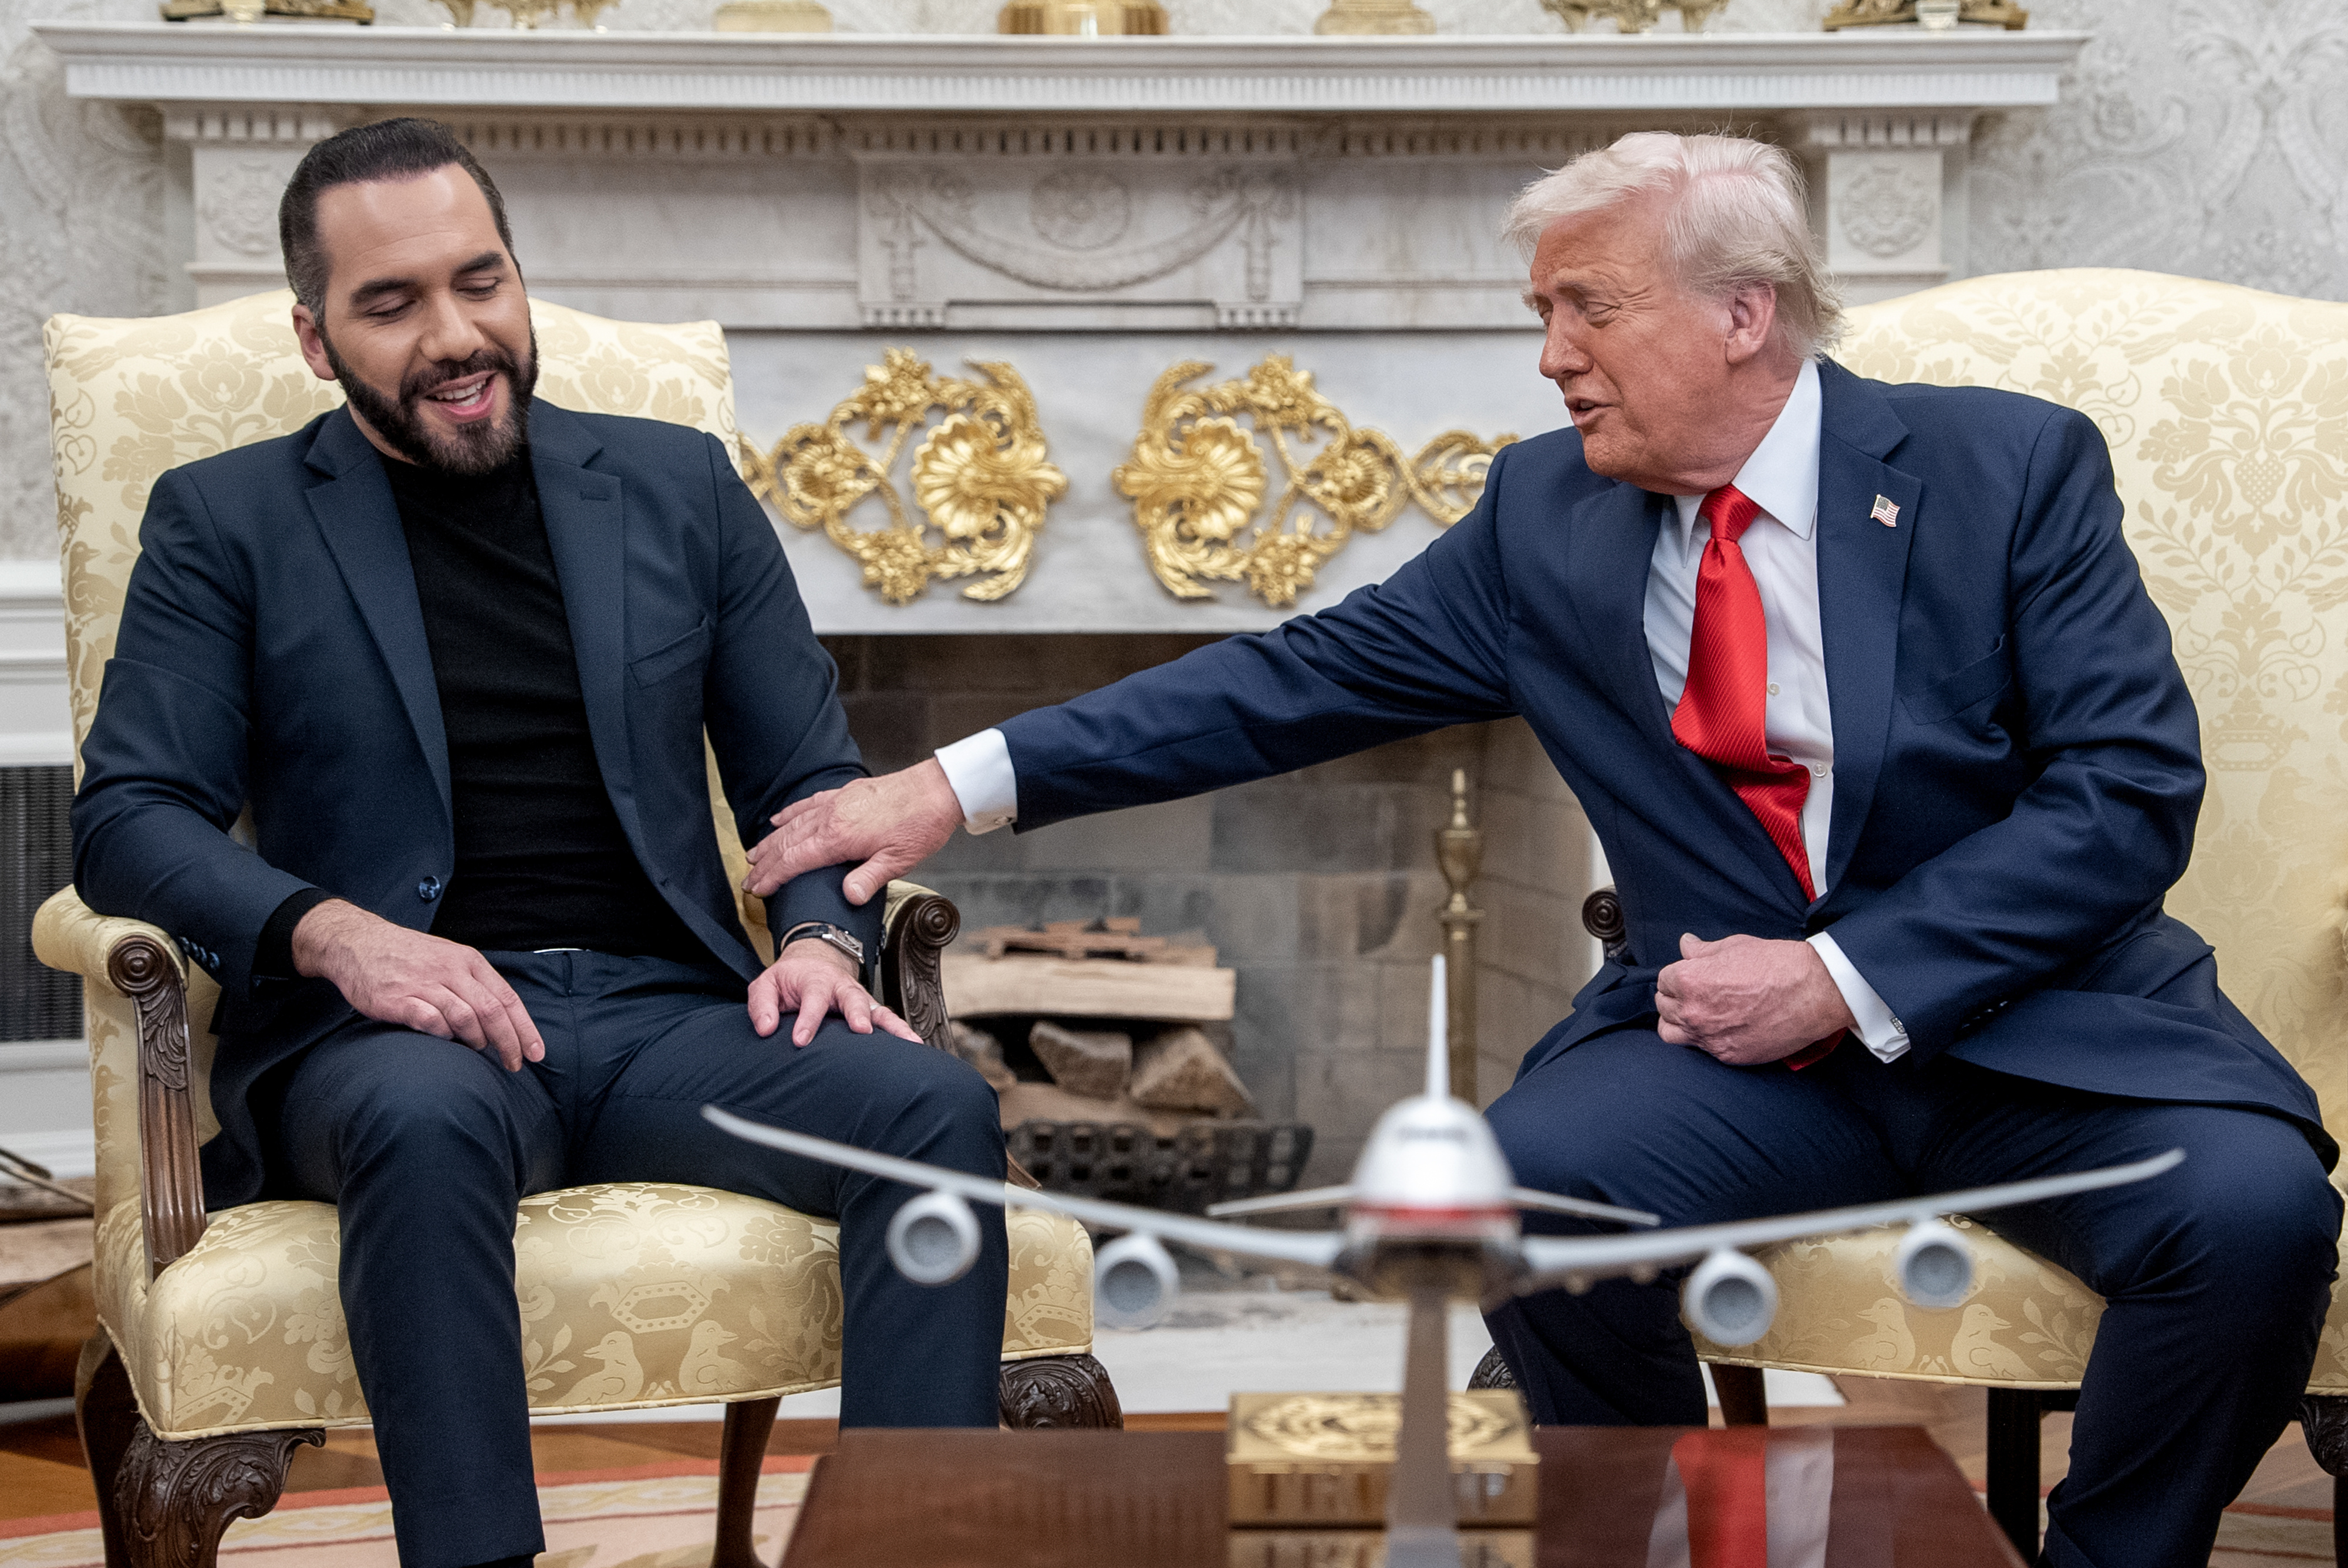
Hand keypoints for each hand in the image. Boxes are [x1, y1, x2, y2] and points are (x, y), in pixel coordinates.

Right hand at [292, 899, 544, 1069]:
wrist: (358, 942)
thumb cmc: (410, 956)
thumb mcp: (449, 958)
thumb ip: (475, 984)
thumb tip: (503, 1019)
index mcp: (468, 961)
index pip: (507, 998)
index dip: (525, 1028)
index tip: (536, 1052)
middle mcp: (450, 971)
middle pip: (491, 1011)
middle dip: (509, 1042)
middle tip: (515, 1064)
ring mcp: (423, 984)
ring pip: (464, 1016)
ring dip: (477, 1039)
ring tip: (478, 1050)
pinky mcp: (397, 999)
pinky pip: (429, 1021)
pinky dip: (442, 1035)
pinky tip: (445, 1041)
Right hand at [742, 758, 963, 903]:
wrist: (936, 790)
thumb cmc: (920, 825)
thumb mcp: (898, 861)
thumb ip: (868, 879)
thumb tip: (847, 897)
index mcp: (840, 837)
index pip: (795, 860)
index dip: (773, 876)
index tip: (757, 889)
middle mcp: (832, 817)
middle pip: (787, 842)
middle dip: (765, 862)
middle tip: (748, 879)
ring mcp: (836, 803)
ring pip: (793, 823)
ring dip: (771, 840)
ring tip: (753, 854)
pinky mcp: (844, 793)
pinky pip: (808, 804)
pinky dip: (790, 813)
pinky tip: (778, 819)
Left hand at [750, 936, 922, 1046]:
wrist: (812, 962)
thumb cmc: (788, 980)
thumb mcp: (766, 985)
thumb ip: (762, 1005)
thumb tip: (766, 1029)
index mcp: (814, 980)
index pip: (812, 998)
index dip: (808, 1019)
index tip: (801, 1040)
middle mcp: (841, 987)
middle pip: (852, 997)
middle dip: (858, 1013)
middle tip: (862, 1030)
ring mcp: (859, 998)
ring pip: (878, 1009)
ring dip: (893, 1025)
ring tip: (908, 1042)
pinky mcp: (869, 1010)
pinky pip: (888, 1019)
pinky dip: (901, 1031)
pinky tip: (915, 1045)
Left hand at [1655, 933, 1854, 1066]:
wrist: (1814, 993)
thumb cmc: (1777, 965)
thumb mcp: (1735, 946)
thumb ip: (1702, 950)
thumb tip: (1686, 945)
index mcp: (1690, 980)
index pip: (1663, 980)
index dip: (1676, 975)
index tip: (1687, 975)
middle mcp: (1693, 1011)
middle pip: (1663, 1006)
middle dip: (1674, 997)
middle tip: (1692, 993)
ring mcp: (1709, 1037)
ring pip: (1671, 1033)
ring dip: (1677, 1022)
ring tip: (1693, 1013)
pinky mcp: (1728, 1055)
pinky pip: (1701, 1049)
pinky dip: (1705, 1039)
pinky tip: (1719, 1028)